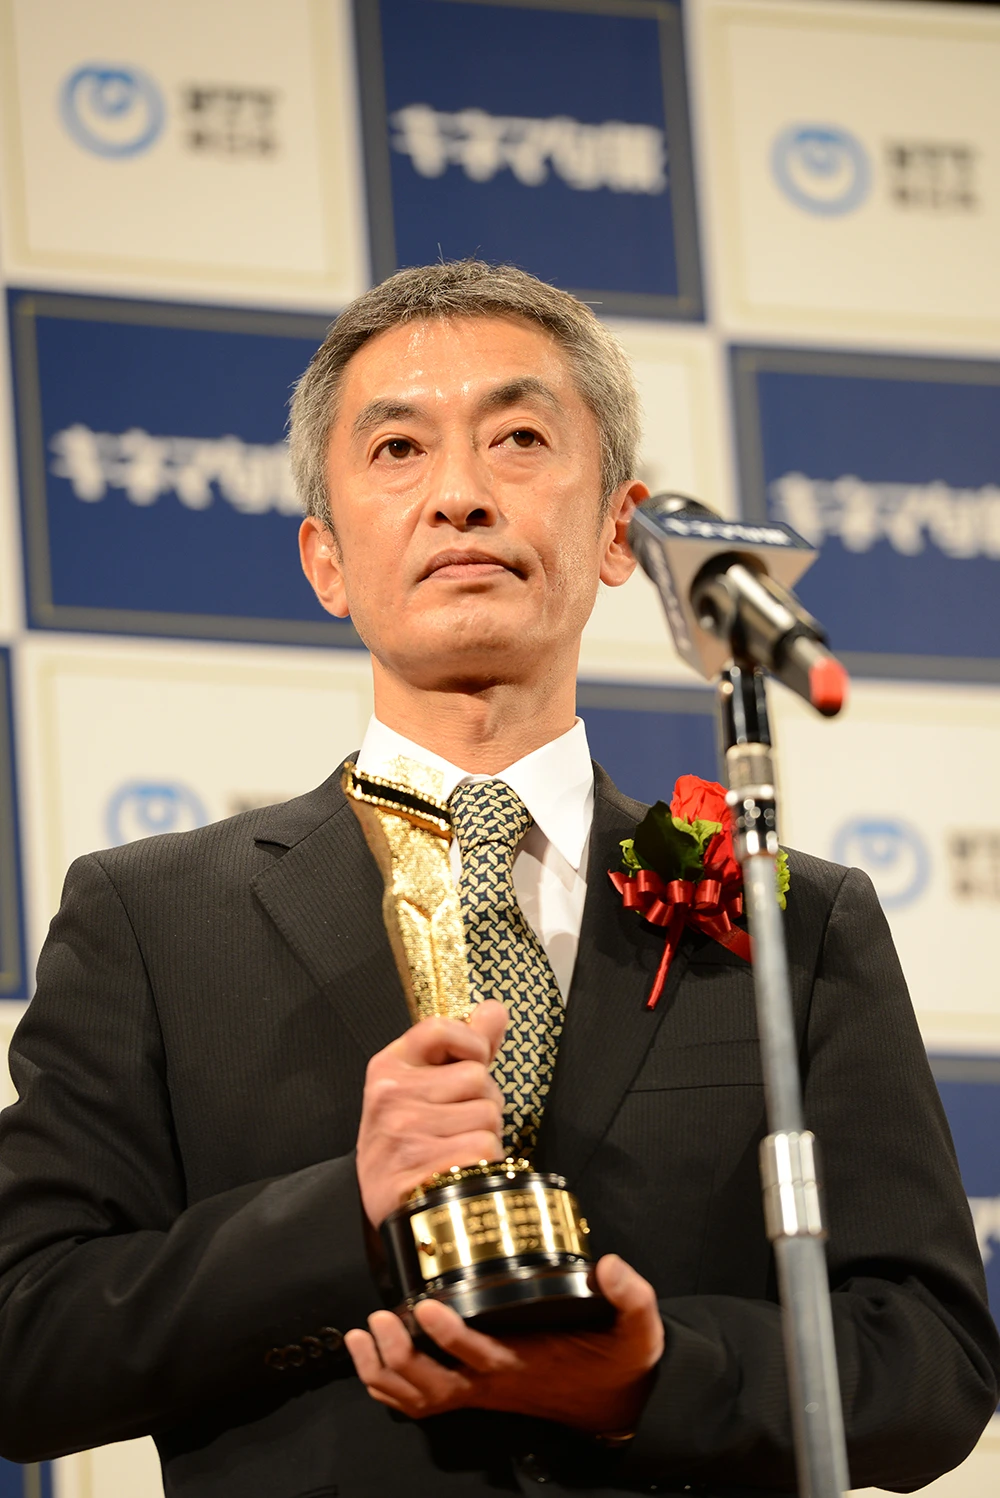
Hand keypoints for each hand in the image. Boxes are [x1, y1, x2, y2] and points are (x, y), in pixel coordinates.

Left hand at [345, 1253, 663, 1433]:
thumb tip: (609, 1266)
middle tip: (379, 1317)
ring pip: (419, 1399)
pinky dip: (390, 1388)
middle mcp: (494, 1381)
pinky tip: (372, 1359)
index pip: (477, 1353)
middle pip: (432, 1385)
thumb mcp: (638, 1327)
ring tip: (362, 1335)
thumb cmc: (619, 1363)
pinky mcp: (475, 1391)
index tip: (426, 1304)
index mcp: (525, 1362)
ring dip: (383, 1372)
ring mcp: (481, 1391)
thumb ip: (630, 1295)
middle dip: (399, 1354)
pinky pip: (422, 1404)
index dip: (448, 1334)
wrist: (620, 1404)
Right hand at [356, 1000, 506, 1226]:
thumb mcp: (420, 1084)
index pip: (440, 1029)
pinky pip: (486, 1148)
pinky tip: (462, 1166)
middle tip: (460, 1121)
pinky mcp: (425, 1165)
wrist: (387, 1199)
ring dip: (486, 1133)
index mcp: (390, 1066)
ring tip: (458, 1145)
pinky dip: (486, 1160)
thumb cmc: (407, 1136)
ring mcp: (406, 1131)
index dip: (471, 1042)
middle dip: (483, 1100)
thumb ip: (463, 1045)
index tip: (475, 1060)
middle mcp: (393, 1095)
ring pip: (488, 1114)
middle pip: (477, 1077)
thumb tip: (494, 1009)